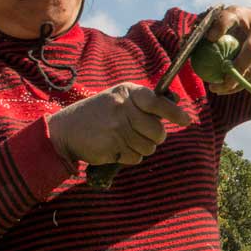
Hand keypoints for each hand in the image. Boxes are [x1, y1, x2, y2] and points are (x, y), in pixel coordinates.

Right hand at [48, 83, 191, 166]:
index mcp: (127, 92)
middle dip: (155, 138)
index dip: (174, 113)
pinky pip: (135, 158)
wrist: (64, 130)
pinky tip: (116, 148)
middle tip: (142, 135)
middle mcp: (123, 108)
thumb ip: (143, 103)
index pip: (158, 102)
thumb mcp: (118, 98)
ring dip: (141, 149)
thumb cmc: (98, 114)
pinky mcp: (112, 146)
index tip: (186, 120)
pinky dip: (129, 157)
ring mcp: (117, 128)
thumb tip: (175, 111)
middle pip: (158, 131)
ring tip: (124, 140)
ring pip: (148, 147)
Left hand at [204, 6, 250, 93]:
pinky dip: (246, 84)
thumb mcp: (230, 22)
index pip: (232, 16)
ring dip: (237, 82)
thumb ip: (210, 29)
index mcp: (246, 15)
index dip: (221, 26)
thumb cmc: (242, 29)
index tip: (209, 38)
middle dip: (235, 69)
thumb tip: (185, 41)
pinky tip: (233, 86)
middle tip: (217, 83)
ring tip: (220, 88)